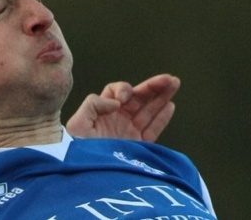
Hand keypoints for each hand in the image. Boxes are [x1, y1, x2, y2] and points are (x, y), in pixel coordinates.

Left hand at [65, 74, 179, 141]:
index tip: (123, 99)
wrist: (83, 172)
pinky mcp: (137, 146)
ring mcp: (128, 132)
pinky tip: (170, 105)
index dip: (124, 89)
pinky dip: (162, 118)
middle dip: (153, 87)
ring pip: (148, 110)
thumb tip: (118, 103)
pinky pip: (152, 129)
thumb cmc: (76, 149)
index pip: (117, 92)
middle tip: (169, 79)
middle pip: (138, 98)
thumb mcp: (78, 123)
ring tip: (174, 84)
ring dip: (162, 97)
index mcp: (103, 111)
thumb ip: (93, 104)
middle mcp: (117, 119)